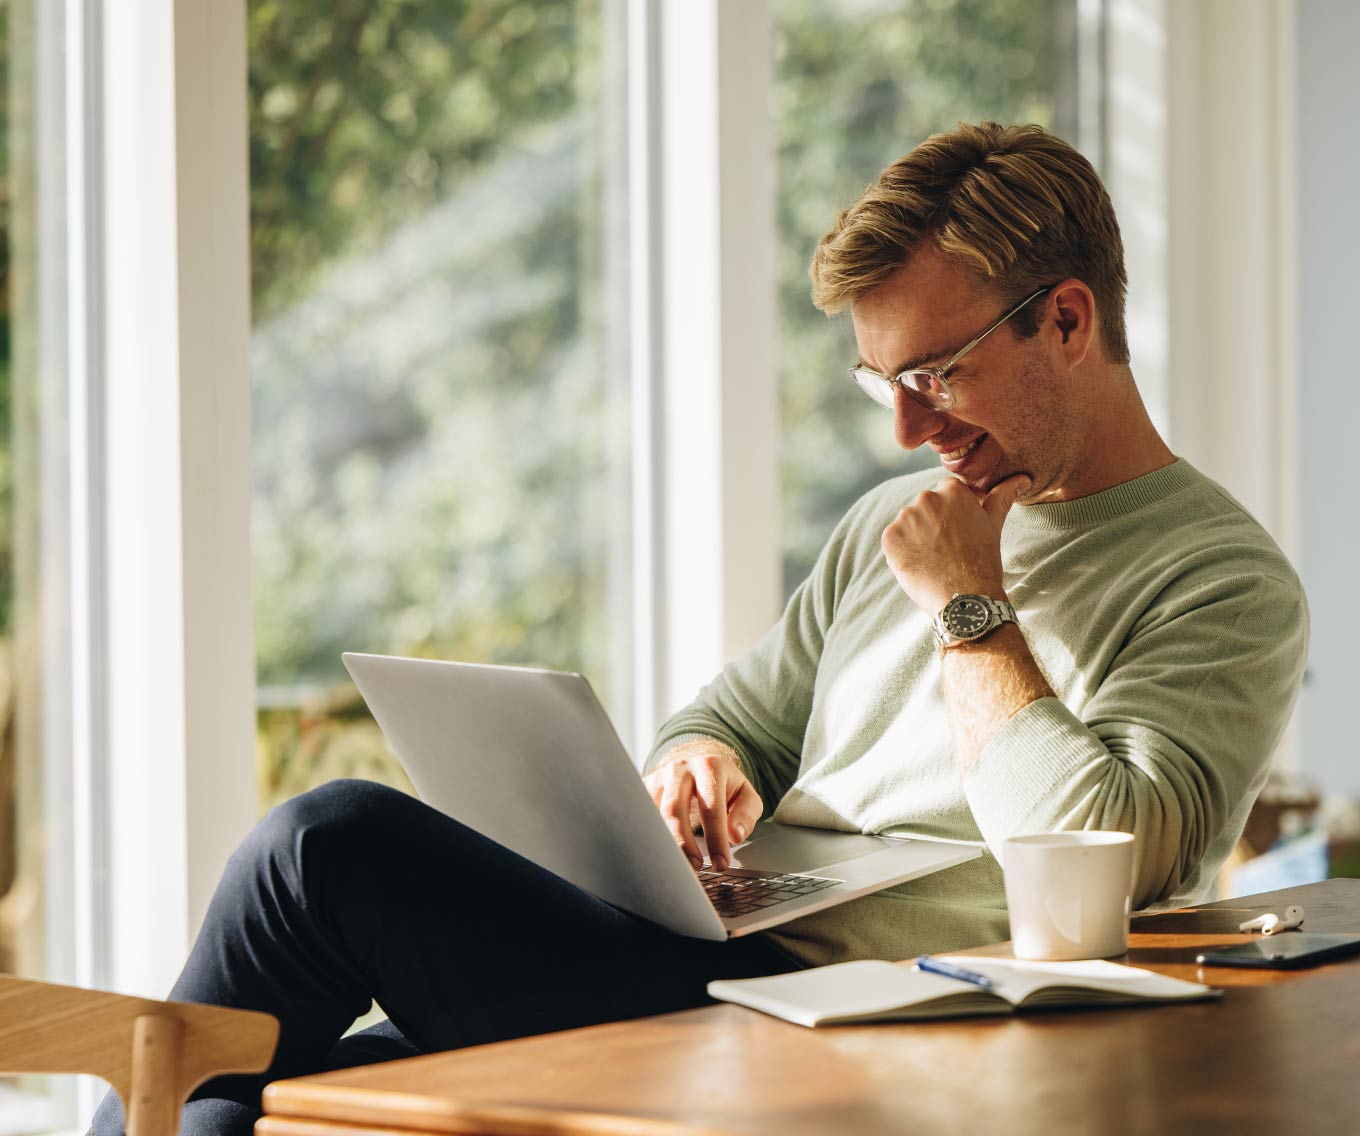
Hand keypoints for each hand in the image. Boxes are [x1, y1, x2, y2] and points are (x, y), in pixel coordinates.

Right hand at [643, 742, 762, 872]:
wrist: (699, 766)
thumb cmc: (724, 786)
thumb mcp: (745, 796)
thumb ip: (746, 814)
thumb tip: (735, 836)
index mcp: (709, 767)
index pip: (711, 807)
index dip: (715, 838)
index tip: (721, 864)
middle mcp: (680, 769)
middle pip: (674, 809)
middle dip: (683, 843)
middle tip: (696, 868)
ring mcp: (658, 777)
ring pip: (652, 814)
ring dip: (663, 843)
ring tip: (677, 866)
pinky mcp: (644, 788)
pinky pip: (641, 815)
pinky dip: (648, 837)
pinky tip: (658, 854)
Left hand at [880, 473, 1029, 612]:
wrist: (965, 598)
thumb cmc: (983, 561)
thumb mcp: (993, 524)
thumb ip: (1003, 496)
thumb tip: (1022, 478)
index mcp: (952, 490)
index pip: (946, 493)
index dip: (952, 515)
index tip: (958, 533)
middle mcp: (927, 498)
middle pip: (925, 507)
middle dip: (933, 524)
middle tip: (948, 549)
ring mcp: (905, 517)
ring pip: (908, 524)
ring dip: (916, 537)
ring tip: (935, 558)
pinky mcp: (890, 538)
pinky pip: (894, 540)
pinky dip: (902, 551)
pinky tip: (920, 564)